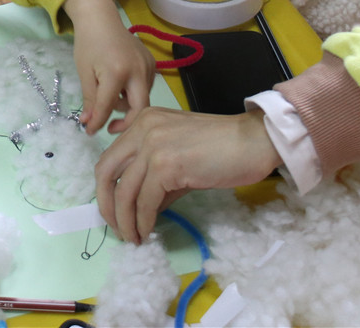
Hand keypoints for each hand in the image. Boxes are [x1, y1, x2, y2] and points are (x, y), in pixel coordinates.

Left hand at [61, 0, 154, 134]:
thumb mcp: (85, 72)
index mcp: (117, 71)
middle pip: (140, 109)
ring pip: (142, 98)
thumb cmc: (88, 44)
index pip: (108, 106)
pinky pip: (145, 87)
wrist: (101, 18)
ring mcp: (148, 66)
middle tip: (110, 127)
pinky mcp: (152, 63)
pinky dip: (132, 93)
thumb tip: (88, 124)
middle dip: (126, 122)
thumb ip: (90, 100)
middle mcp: (138, 70)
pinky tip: (120, 85)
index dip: (98, 122)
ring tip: (109, 95)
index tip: (90, 132)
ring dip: (127, 105)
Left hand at [94, 108, 280, 242]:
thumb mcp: (179, 156)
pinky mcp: (166, 165)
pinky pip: (144, 201)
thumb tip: (138, 210)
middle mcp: (142, 129)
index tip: (114, 212)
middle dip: (106, 206)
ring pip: (123, 191)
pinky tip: (148, 232)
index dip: (106, 189)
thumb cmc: (223, 149)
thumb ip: (154, 177)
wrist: (254, 142)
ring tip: (133, 238)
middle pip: (104, 172)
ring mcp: (152, 145)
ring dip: (124, 221)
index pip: (109, 158)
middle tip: (116, 229)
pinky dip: (143, 221)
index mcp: (142, 122)